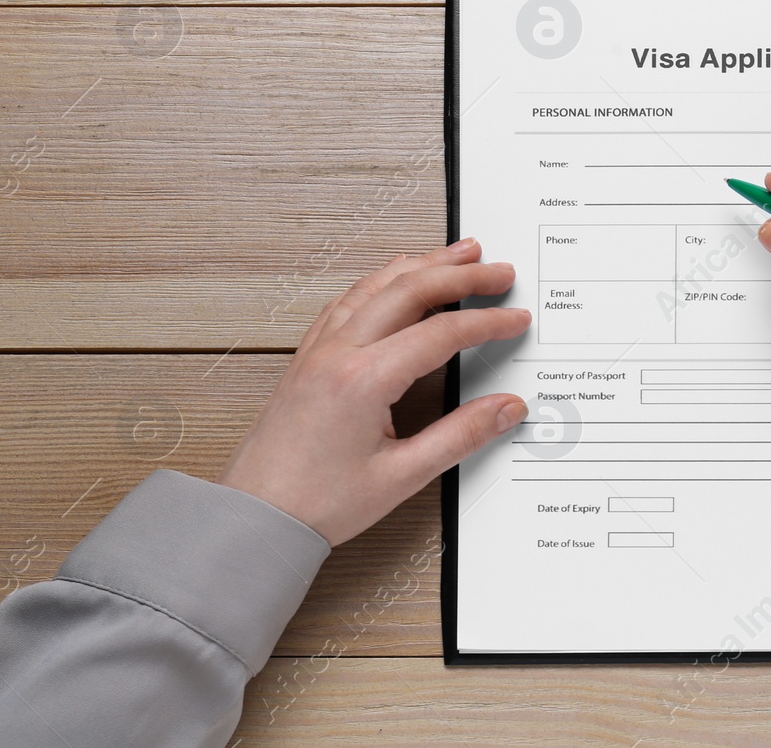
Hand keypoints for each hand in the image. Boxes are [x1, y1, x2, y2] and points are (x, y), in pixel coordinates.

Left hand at [218, 239, 530, 545]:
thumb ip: (461, 436)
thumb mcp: (402, 476)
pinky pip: (348, 300)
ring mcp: (318, 350)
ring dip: (422, 264)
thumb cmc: (315, 502)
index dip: (487, 322)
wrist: (255, 516)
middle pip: (409, 290)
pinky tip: (394, 278)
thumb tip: (505, 409)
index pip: (441, 333)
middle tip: (497, 271)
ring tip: (456, 254)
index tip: (514, 319)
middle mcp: (337, 353)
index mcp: (362, 379)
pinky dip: (382, 280)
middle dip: (462, 274)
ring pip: (375, 285)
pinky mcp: (307, 358)